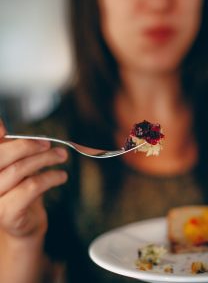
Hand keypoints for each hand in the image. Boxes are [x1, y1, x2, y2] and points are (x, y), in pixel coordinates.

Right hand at [0, 120, 67, 240]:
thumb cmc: (19, 191)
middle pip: (1, 155)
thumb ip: (7, 147)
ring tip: (62, 156)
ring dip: (46, 159)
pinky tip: (62, 176)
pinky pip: (31, 187)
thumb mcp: (14, 166)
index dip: (2, 135)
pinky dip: (50, 178)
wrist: (24, 224)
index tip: (13, 130)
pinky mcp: (6, 214)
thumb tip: (0, 124)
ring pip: (19, 169)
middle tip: (49, 144)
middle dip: (29, 145)